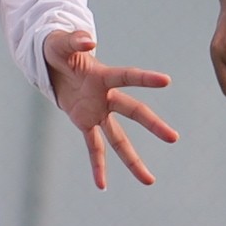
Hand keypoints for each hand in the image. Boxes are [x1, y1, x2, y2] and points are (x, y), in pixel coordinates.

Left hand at [45, 26, 178, 189]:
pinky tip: (102, 185)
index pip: (127, 76)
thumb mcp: (60, 42)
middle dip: (152, 125)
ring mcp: (98, 112)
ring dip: (132, 160)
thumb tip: (89, 39)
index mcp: (103, 75)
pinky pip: (93, 148)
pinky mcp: (85, 123)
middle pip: (133, 111)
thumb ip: (74, 40)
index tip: (167, 81)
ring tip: (149, 181)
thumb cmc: (57, 48)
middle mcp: (106, 96)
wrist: (52, 65)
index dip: (145, 78)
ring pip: (119, 139)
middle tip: (173, 138)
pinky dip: (97, 166)